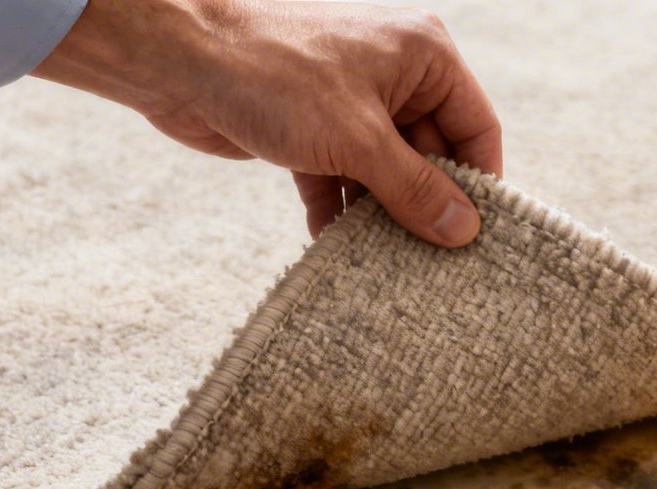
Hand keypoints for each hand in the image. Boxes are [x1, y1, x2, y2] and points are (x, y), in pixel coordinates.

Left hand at [33, 0, 501, 244]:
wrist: (176, 58)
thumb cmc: (274, 75)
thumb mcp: (359, 139)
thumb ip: (416, 189)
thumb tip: (464, 231)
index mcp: (424, 55)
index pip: (477, 126)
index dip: (480, 183)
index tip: (477, 238)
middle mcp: (394, 75)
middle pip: (433, 155)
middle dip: (426, 207)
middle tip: (432, 264)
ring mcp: (352, 102)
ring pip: (386, 172)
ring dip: (382, 216)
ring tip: (387, 265)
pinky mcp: (313, 129)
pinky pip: (343, 179)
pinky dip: (339, 211)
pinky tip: (334, 250)